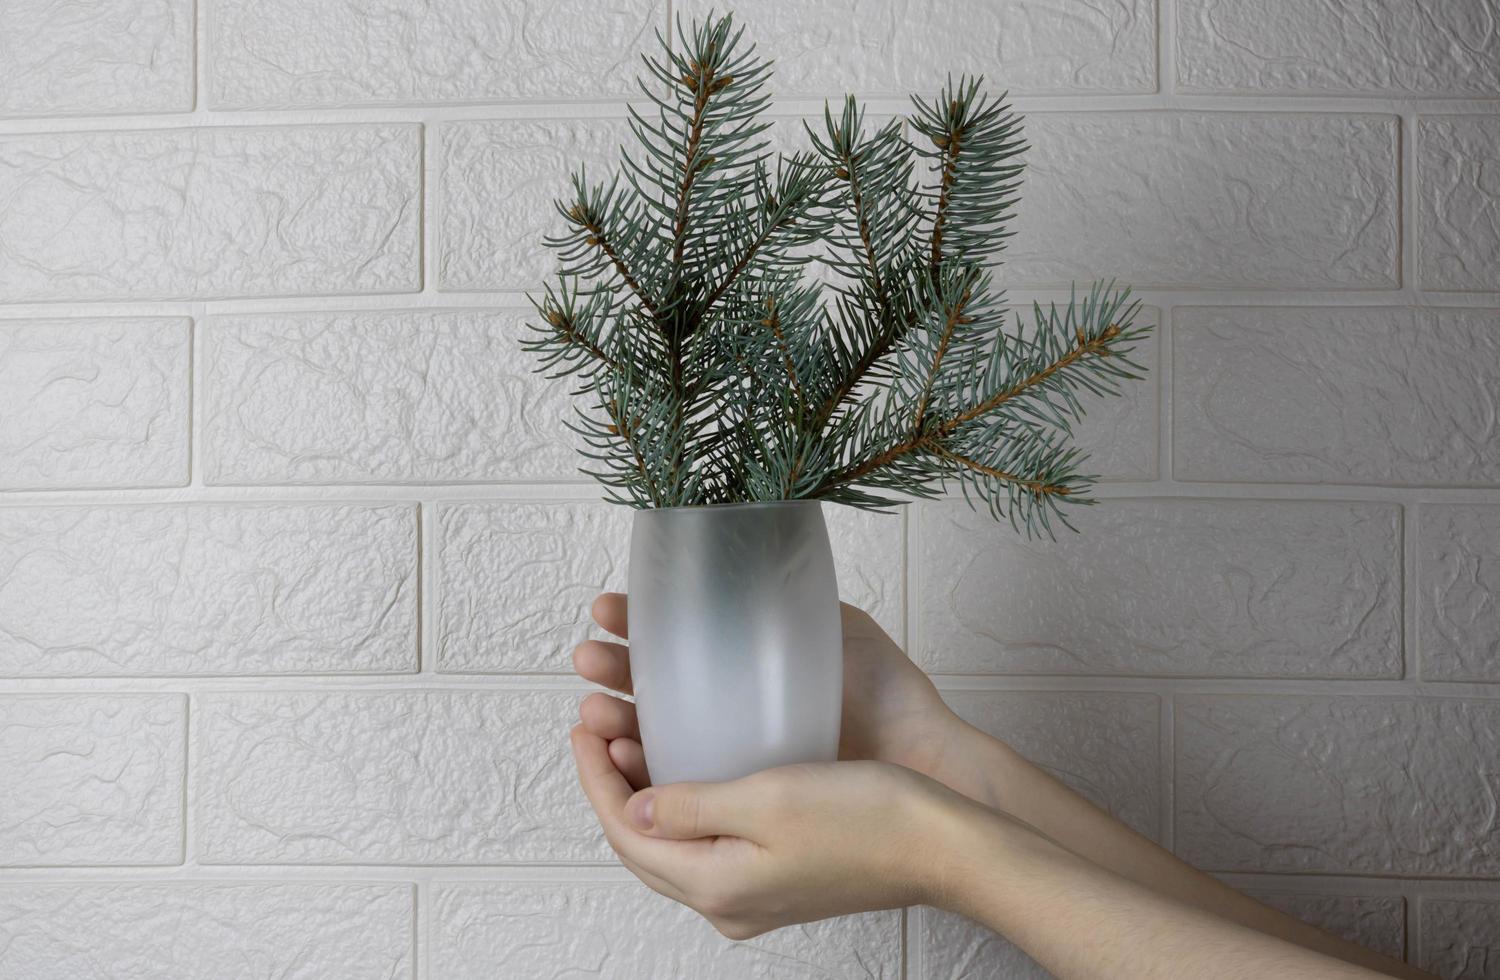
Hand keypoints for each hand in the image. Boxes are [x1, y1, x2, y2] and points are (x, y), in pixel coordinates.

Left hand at [571, 726, 968, 938]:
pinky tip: (689, 766)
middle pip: (641, 844)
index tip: (582, 724)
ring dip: (644, 789)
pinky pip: (708, 842)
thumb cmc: (869, 819)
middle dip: (611, 781)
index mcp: (715, 885)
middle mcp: (729, 901)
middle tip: (595, 723)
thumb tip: (631, 809)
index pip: (624, 832)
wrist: (944, 844)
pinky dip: (683, 804)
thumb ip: (688, 806)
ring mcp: (755, 894)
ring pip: (673, 842)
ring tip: (629, 734)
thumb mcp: (766, 800)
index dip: (595, 775)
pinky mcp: (780, 876)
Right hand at [572, 593, 968, 789]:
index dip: (637, 627)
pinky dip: (643, 773)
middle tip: (589, 660)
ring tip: (594, 709)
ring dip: (615, 722)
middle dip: (611, 673)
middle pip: (653, 694)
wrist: (926, 761)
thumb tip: (741, 556)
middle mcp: (733, 718)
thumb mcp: (836, 630)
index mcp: (747, 673)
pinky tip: (623, 754)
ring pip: (656, 743)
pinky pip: (679, 791)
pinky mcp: (741, 804)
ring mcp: (736, 763)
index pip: (675, 647)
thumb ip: (789, 599)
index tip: (606, 610)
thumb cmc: (890, 700)